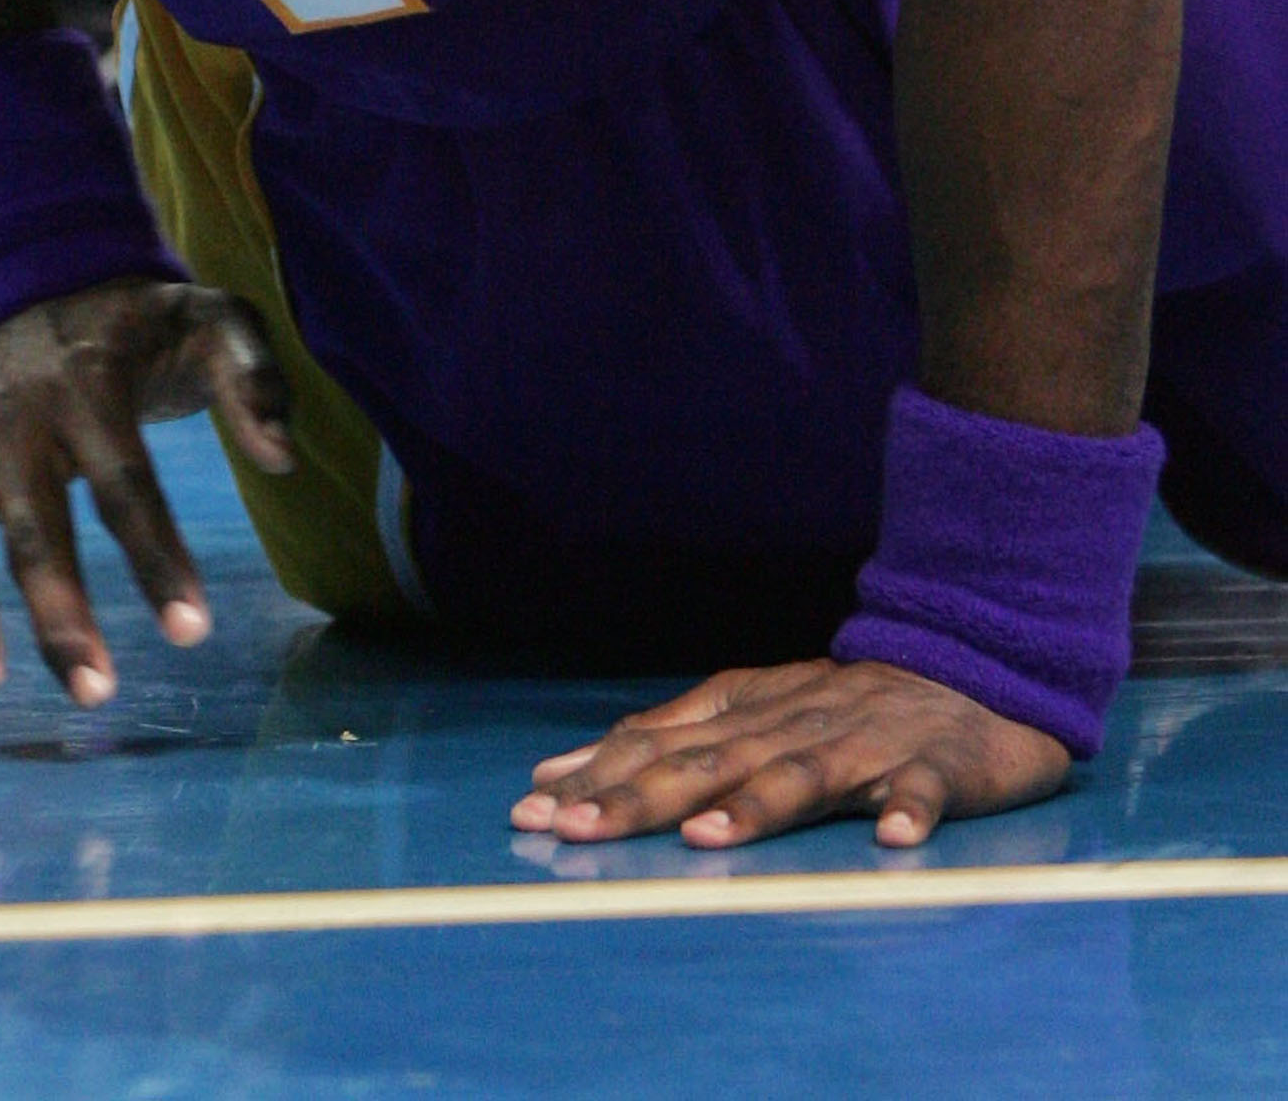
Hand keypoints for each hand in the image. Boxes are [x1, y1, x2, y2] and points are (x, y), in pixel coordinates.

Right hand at [0, 277, 292, 704]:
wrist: (45, 279)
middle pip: (31, 523)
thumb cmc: (143, 324)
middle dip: (58, 610)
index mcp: (88, 384)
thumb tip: (282, 458)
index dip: (156, 557)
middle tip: (97, 691)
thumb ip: (255, 379)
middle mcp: (14, 418)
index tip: (191, 630)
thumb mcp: (212, 319)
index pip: (124, 481)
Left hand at [510, 658, 1069, 850]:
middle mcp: (795, 725)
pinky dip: (911, 810)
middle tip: (579, 828)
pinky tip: (895, 838)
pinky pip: (925, 790)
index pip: (661, 744)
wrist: (973, 668)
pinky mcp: (938, 765)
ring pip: (805, 776)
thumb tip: (562, 771)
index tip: (534, 808)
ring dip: (757, 805)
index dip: (597, 776)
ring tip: (708, 838)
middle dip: (640, 796)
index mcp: (749, 713)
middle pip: (711, 763)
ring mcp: (866, 743)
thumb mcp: (750, 713)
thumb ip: (666, 743)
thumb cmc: (847, 705)